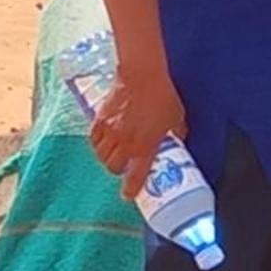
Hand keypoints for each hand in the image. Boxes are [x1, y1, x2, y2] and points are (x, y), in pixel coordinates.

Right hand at [89, 66, 185, 200]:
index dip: (130, 188)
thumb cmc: (162, 96)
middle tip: (123, 166)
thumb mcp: (176, 118)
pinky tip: (102, 140)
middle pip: (112, 167)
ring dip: (106, 158)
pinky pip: (93, 139)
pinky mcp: (100, 119)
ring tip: (113, 154)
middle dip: (117, 170)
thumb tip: (178, 137)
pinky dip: (96, 143)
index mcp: (145, 147)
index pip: (136, 176)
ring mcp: (110, 132)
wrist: (142, 76)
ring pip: (100, 155)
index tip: (127, 195)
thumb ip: (176, 133)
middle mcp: (125, 143)